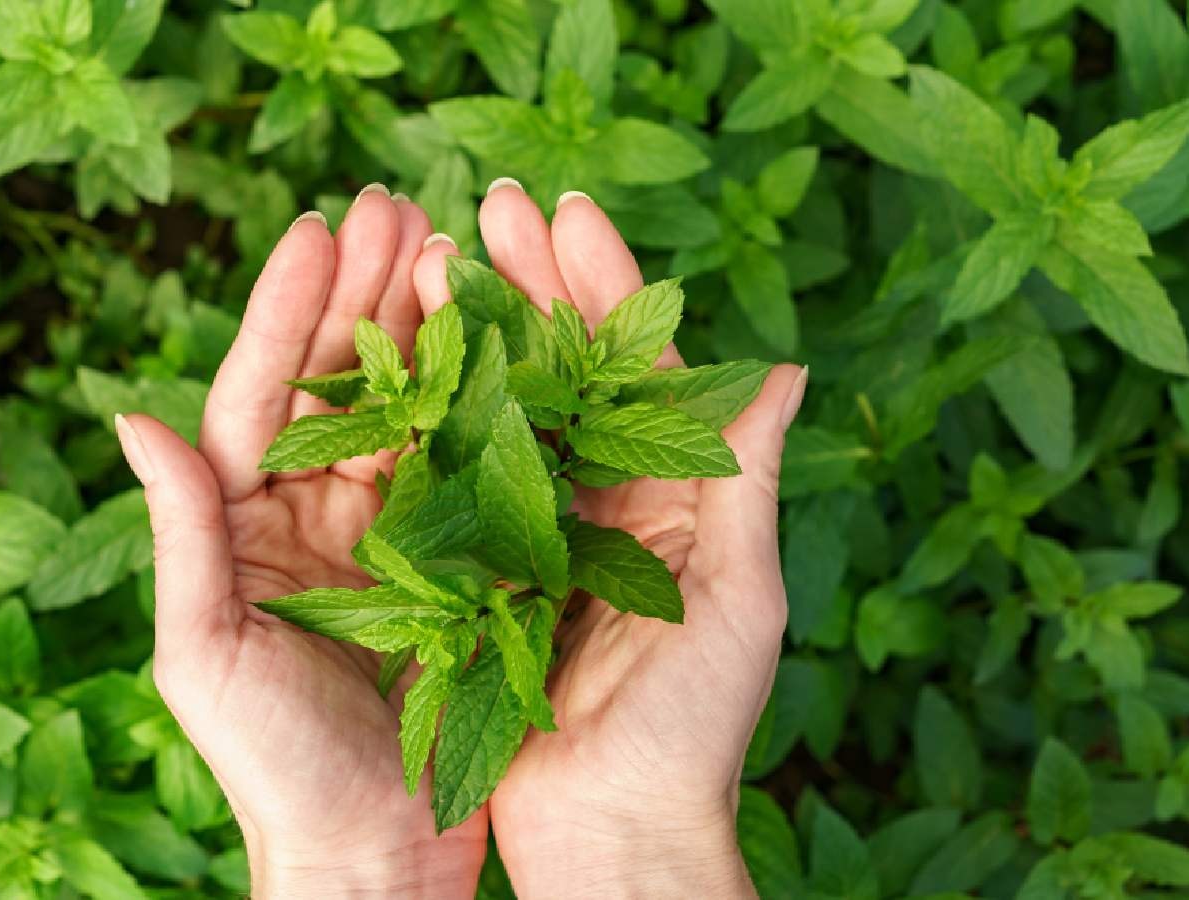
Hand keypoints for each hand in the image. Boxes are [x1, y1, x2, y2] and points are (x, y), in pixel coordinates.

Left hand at [114, 188, 486, 897]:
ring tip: (450, 245)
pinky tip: (502, 342)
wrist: (371, 855)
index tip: (320, 229)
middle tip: (396, 203)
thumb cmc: (273, 769)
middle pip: (336, 382)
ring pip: (404, 409)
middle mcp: (311, 516)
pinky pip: (462, 467)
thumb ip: (182, 532)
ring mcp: (385, 535)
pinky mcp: (449, 564)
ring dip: (424, 327)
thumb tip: (134, 414)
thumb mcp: (207, 652)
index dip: (288, 310)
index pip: (261, 395)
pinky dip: (478, 402)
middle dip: (363, 292)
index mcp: (244, 527)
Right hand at [411, 183, 804, 897]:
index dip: (606, 285)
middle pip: (568, 369)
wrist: (611, 832)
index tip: (566, 212)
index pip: (641, 367)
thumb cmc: (693, 731)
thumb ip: (743, 481)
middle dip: (533, 283)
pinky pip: (458, 481)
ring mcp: (540, 533)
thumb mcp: (737, 600)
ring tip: (437, 254)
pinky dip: (435, 419)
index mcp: (675, 496)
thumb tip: (784, 367)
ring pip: (507, 409)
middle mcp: (607, 501)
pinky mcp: (482, 573)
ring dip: (478, 332)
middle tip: (490, 204)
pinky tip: (405, 359)